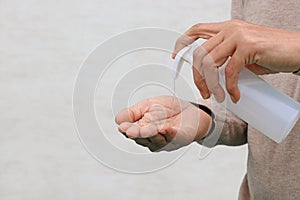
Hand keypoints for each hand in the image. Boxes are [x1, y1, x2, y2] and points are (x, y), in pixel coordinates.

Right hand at [115, 96, 211, 151]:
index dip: (127, 129)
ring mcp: (164, 141)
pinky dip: (170, 133)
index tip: (122, 127)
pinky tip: (166, 128)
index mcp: (141, 128)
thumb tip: (118, 120)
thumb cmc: (169, 109)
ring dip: (152, 134)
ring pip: (155, 140)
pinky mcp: (178, 139)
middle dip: (137, 133)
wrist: (191, 110)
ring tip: (148, 128)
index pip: (130, 131)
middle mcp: (151, 138)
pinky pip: (173, 137)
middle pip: (141, 137)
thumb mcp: (148, 105)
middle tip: (131, 130)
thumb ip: (133, 112)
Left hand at [173, 19, 299, 102]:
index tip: (176, 58)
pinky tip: (234, 96)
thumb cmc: (272, 53)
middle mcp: (230, 29)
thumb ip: (227, 58)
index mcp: (226, 29)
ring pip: (210, 62)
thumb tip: (213, 74)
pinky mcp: (249, 47)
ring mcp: (239, 36)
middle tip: (204, 93)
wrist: (297, 50)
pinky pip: (229, 71)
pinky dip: (229, 87)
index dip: (182, 43)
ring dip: (210, 84)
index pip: (196, 30)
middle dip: (197, 77)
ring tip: (217, 97)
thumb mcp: (243, 53)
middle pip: (199, 54)